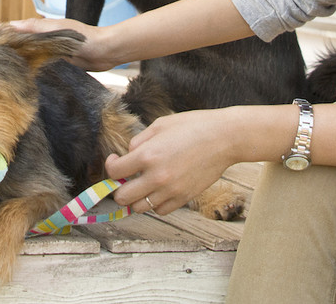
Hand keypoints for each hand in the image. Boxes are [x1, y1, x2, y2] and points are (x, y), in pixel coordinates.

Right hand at [9, 16, 114, 69]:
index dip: (4, 37)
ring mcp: (49, 53)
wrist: (105, 52)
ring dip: (19, 63)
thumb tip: (10, 25)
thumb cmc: (83, 37)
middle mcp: (43, 41)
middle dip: (8, 52)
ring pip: (29, 58)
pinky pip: (40, 68)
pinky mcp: (57, 66)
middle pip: (21, 46)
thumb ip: (35, 27)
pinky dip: (32, 71)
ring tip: (2, 73)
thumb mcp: (57, 28)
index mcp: (42, 29)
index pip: (17, 32)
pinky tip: (23, 80)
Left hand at [105, 108, 242, 214]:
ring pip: (139, 208)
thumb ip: (139, 141)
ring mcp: (171, 190)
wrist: (224, 138)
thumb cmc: (193, 126)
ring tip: (142, 185)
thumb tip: (128, 155)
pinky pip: (160, 210)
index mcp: (148, 155)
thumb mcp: (160, 125)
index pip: (114, 172)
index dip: (110, 165)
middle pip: (122, 197)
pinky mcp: (184, 199)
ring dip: (136, 197)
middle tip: (124, 179)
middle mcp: (157, 176)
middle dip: (118, 188)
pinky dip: (154, 203)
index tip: (115, 160)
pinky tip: (158, 190)